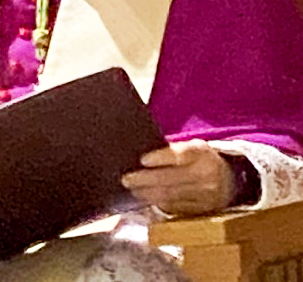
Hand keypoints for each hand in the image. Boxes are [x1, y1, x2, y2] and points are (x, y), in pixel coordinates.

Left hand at [121, 139, 235, 215]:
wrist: (230, 180)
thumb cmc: (199, 158)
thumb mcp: (191, 147)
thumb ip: (171, 150)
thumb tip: (140, 153)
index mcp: (201, 153)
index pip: (179, 155)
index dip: (160, 158)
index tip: (142, 160)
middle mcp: (206, 175)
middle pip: (171, 179)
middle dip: (145, 180)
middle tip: (126, 179)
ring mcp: (205, 196)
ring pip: (171, 196)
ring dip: (148, 194)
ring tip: (132, 189)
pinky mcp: (202, 211)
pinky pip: (176, 208)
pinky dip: (158, 203)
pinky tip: (146, 198)